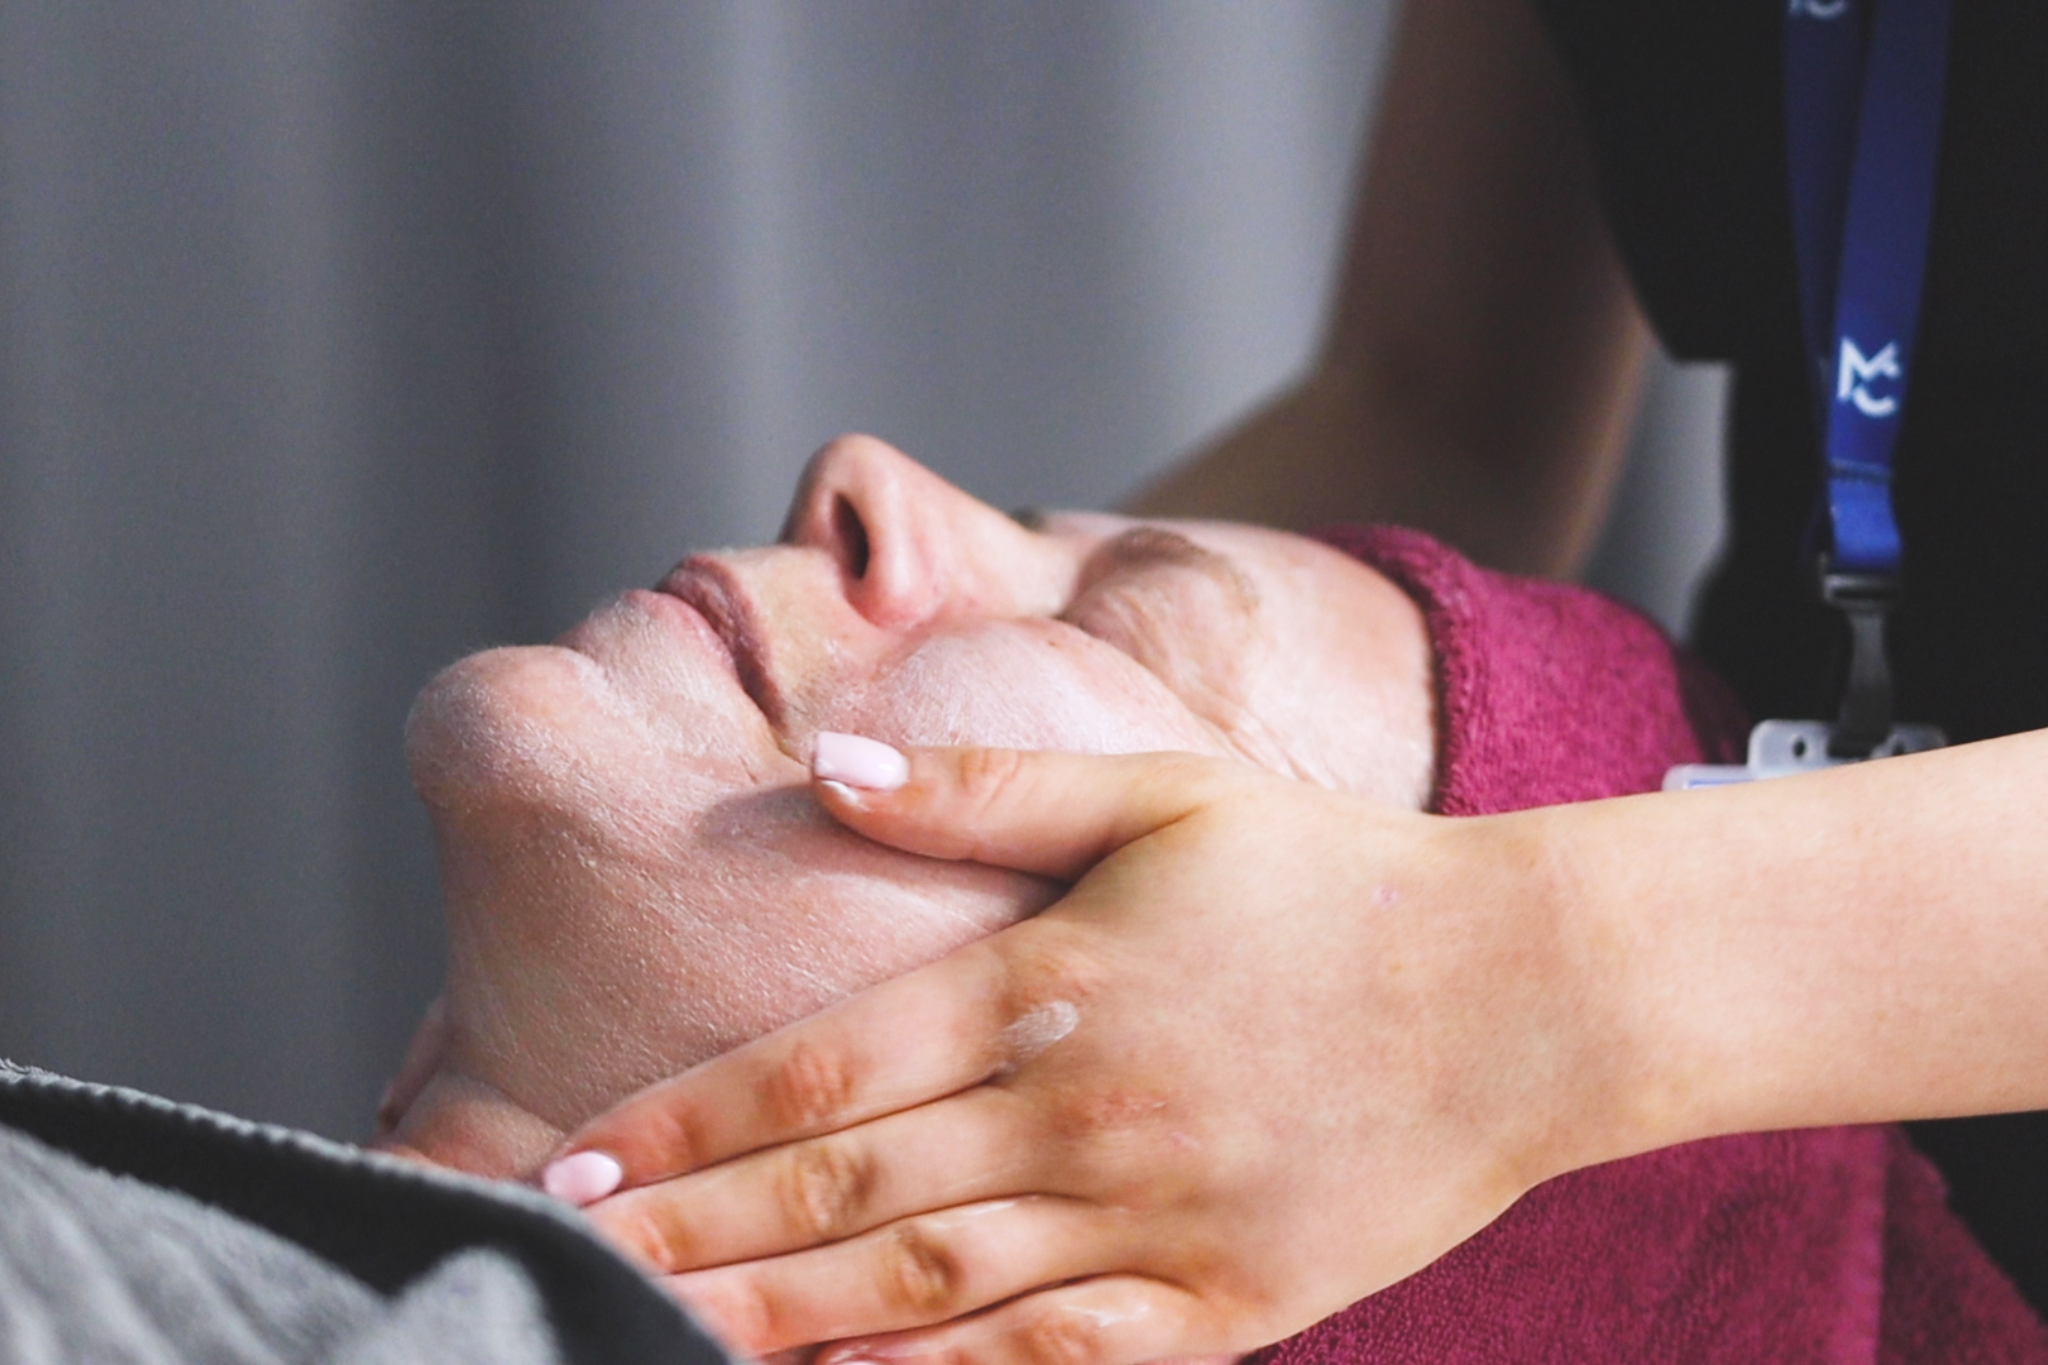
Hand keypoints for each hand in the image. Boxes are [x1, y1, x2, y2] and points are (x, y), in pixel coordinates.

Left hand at [546, 740, 1629, 1364]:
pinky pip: (1052, 1364)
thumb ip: (989, 783)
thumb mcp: (1165, 794)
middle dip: (689, 1238)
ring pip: (921, 1298)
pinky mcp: (1220, 1306)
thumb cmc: (1332, 881)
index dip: (686, 1126)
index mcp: (1048, 984)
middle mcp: (1078, 1113)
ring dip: (776, 1324)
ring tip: (656, 1341)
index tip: (575, 1165)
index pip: (819, 1069)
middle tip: (559, 1269)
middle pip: (840, 1195)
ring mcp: (1148, 1223)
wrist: (1525, 993)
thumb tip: (829, 759)